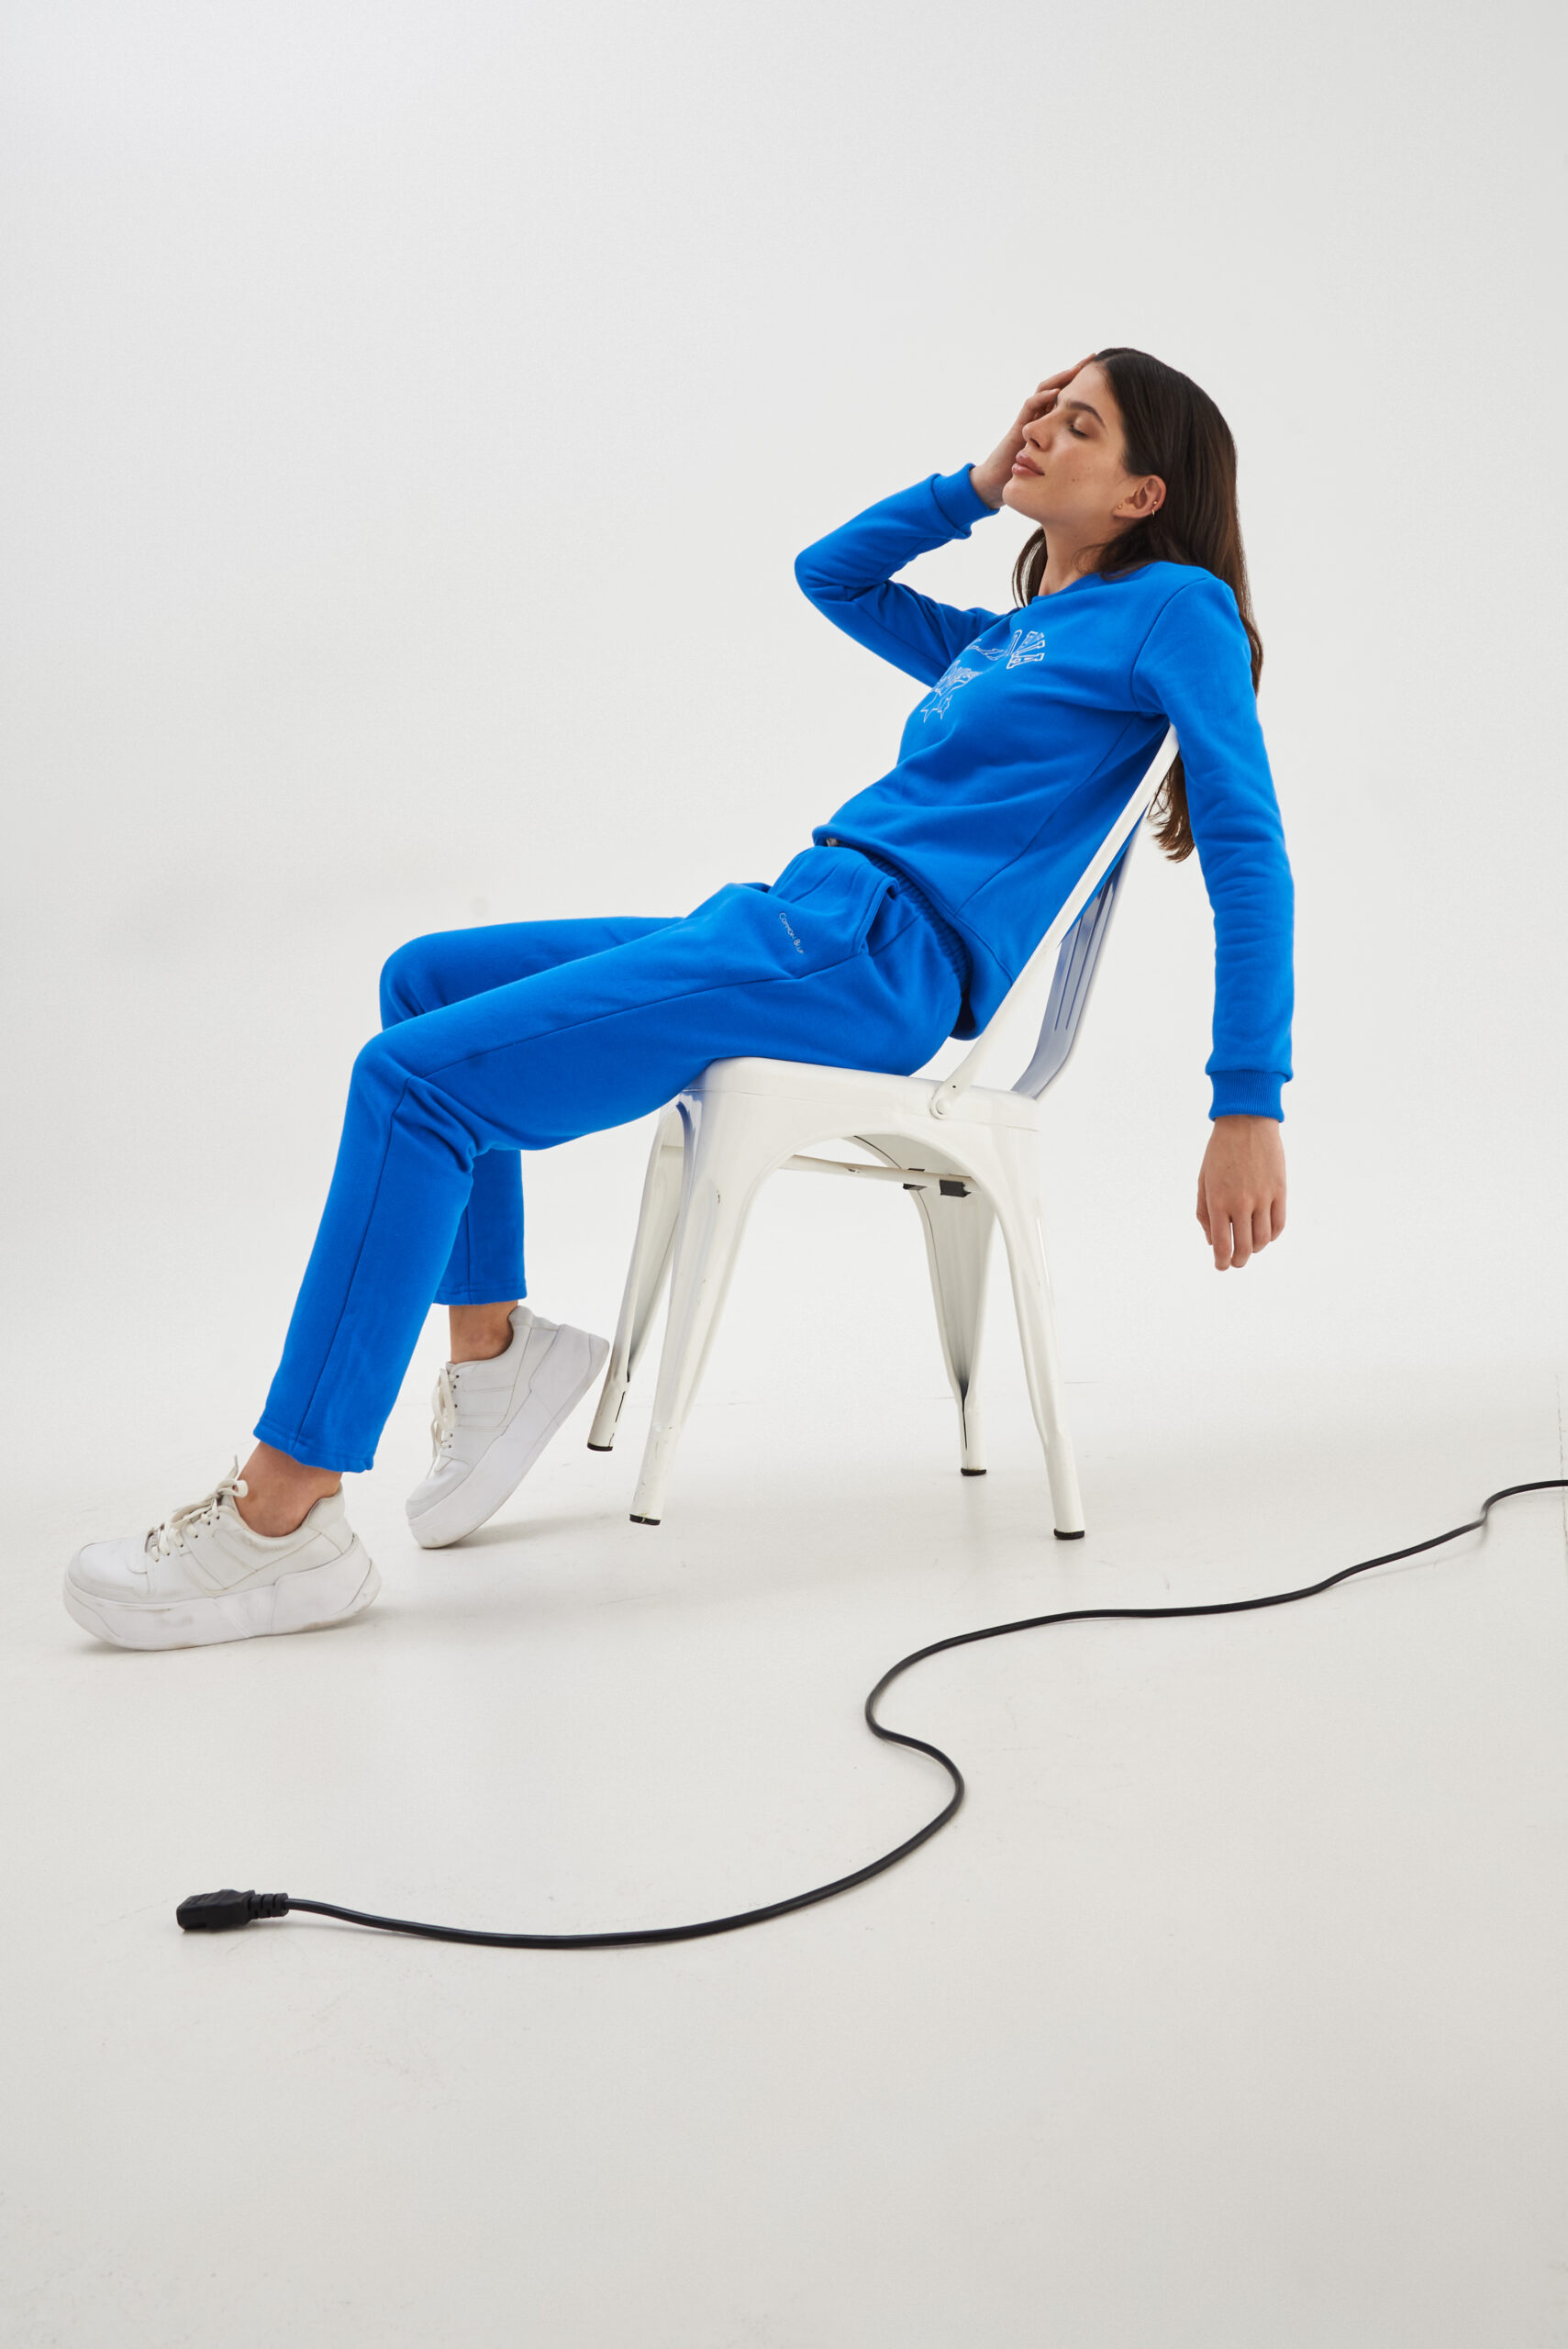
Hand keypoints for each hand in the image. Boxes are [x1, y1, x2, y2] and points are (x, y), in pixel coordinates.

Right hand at [969, 358, 1094, 509]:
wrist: (999, 482)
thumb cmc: (1028, 473)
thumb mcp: (1056, 459)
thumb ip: (1072, 450)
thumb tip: (1100, 453)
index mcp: (1050, 420)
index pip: (1066, 394)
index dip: (1082, 382)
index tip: (1102, 370)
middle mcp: (1039, 415)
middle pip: (1057, 385)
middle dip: (1075, 371)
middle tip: (1093, 358)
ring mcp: (1028, 418)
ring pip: (1044, 389)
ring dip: (1061, 378)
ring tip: (1078, 368)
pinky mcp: (1019, 426)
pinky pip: (1030, 406)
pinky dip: (1043, 397)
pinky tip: (1056, 392)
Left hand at [1196, 1116, 1286, 1270]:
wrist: (1246, 1123)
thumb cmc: (1219, 1152)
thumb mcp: (1203, 1181)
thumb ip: (1205, 1213)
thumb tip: (1211, 1241)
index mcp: (1218, 1201)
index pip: (1222, 1244)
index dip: (1221, 1261)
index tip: (1221, 1266)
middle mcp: (1241, 1203)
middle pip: (1245, 1247)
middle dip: (1239, 1260)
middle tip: (1236, 1262)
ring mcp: (1263, 1198)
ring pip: (1264, 1239)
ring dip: (1256, 1249)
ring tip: (1250, 1247)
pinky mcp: (1280, 1191)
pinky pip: (1279, 1224)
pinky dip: (1272, 1235)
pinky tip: (1265, 1234)